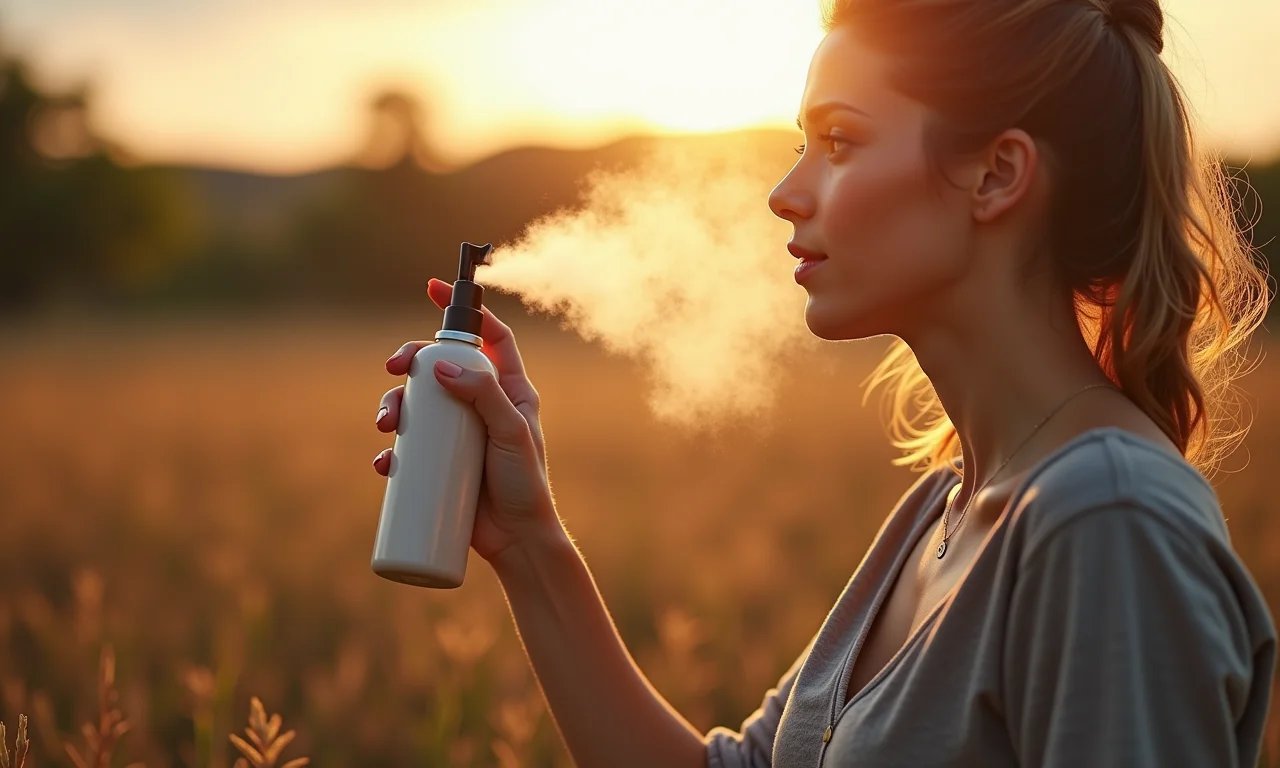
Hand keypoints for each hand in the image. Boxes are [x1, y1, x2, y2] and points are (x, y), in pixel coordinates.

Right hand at [373, 278, 560, 562]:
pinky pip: (408, 449)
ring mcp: (459, 435)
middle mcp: (482, 406)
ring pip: (417, 405)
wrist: (517, 541)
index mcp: (509, 389)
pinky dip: (391, 451)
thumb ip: (484, 396)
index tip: (432, 288)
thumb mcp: (511, 433)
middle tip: (394, 369)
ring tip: (386, 425)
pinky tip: (384, 462)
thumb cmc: (525, 485)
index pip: (489, 336)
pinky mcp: (440, 464)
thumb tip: (439, 366)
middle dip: (411, 360)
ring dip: (393, 405)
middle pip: (440, 365)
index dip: (466, 308)